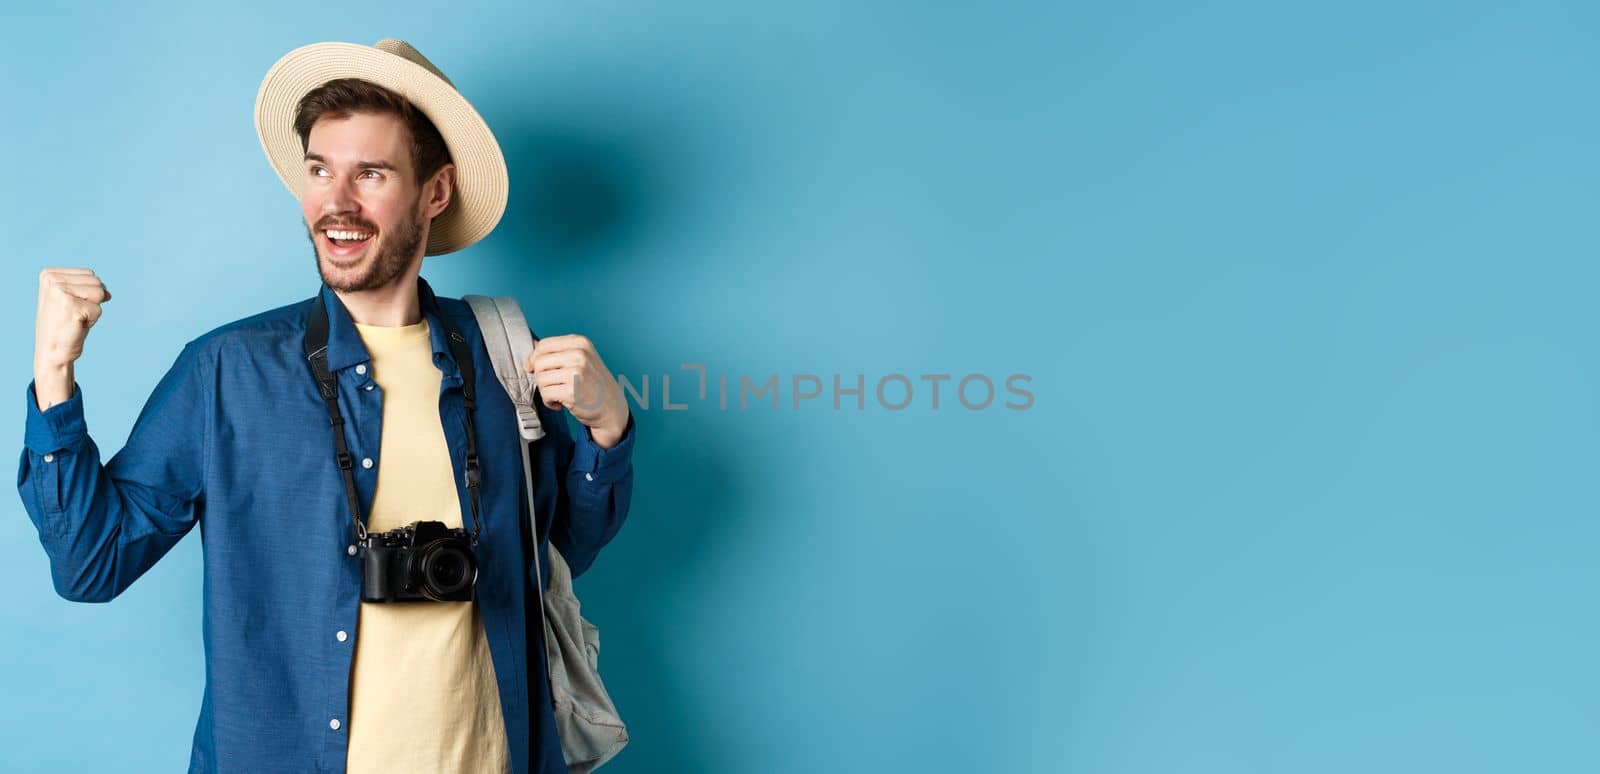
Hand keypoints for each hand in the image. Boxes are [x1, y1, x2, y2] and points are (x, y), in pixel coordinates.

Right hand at [34, 268, 111, 409]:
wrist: (52, 352)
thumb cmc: (63, 325)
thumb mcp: (68, 298)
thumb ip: (84, 287)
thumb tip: (108, 293)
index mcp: (49, 274)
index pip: (89, 274)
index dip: (88, 293)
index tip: (69, 306)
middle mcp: (52, 280)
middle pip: (97, 282)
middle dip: (92, 301)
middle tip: (74, 314)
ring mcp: (61, 292)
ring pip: (100, 293)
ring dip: (93, 310)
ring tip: (75, 319)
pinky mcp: (72, 307)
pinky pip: (99, 309)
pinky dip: (93, 320)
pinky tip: (76, 326)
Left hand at [525, 334, 629, 448]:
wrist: (612, 407)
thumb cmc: (594, 383)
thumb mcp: (582, 359)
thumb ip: (559, 351)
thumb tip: (534, 344)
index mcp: (580, 343)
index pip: (544, 345)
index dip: (534, 357)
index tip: (532, 367)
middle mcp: (579, 355)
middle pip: (539, 362)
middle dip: (540, 376)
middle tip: (552, 385)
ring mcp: (577, 373)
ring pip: (540, 378)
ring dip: (545, 390)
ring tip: (557, 394)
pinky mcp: (572, 391)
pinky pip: (546, 394)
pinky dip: (549, 402)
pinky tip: (560, 403)